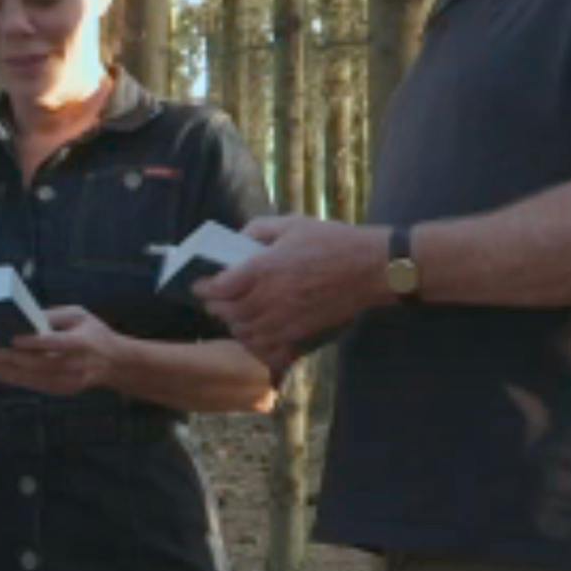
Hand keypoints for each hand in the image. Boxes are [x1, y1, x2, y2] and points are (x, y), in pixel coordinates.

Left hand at [0, 305, 125, 397]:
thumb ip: (55, 315)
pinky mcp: (67, 389)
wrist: (115, 362)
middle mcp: (77, 363)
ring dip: (13, 374)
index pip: (56, 343)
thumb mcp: (80, 315)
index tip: (14, 339)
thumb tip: (28, 317)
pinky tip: (4, 375)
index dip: (35, 343)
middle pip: (43, 364)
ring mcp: (73, 380)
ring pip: (39, 379)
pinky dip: (21, 382)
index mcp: (82, 341)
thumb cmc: (93, 333)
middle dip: (15, 360)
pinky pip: (41, 387)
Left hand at [199, 215, 393, 373]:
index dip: (204, 288)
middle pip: (228, 312)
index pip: (219, 287)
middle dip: (216, 307)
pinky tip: (256, 333)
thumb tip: (239, 238)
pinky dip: (255, 342)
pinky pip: (267, 346)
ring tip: (234, 316)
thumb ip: (259, 229)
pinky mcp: (299, 333)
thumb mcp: (292, 224)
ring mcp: (284, 319)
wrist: (370, 269)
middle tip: (214, 301)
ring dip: (233, 325)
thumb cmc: (333, 242)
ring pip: (244, 332)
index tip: (199, 285)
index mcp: (263, 268)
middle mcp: (269, 297)